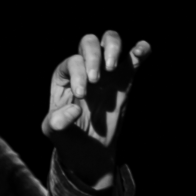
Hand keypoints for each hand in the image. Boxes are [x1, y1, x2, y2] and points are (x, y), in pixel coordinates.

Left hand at [42, 31, 150, 187]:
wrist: (89, 154)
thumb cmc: (68, 139)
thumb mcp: (55, 134)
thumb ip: (56, 123)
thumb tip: (73, 110)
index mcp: (64, 77)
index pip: (71, 62)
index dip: (77, 73)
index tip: (82, 95)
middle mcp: (84, 69)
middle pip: (88, 42)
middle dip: (93, 55)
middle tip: (96, 79)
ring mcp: (105, 72)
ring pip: (110, 41)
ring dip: (112, 47)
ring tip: (112, 68)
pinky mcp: (124, 80)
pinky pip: (134, 58)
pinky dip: (140, 50)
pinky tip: (141, 50)